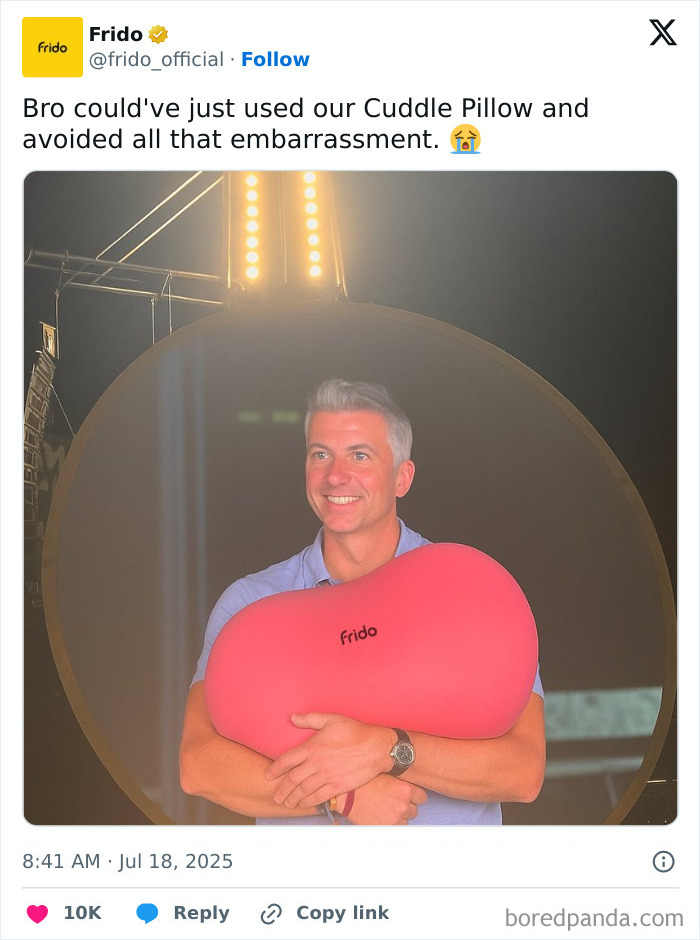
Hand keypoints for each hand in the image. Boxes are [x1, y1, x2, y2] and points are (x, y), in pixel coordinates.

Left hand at [266, 712, 394, 807]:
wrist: (376, 748)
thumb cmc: (355, 732)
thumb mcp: (332, 719)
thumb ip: (310, 719)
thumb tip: (293, 718)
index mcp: (313, 746)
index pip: (287, 760)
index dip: (275, 769)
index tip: (269, 775)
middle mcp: (318, 763)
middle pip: (292, 779)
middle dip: (282, 790)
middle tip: (276, 795)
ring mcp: (327, 776)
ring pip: (303, 791)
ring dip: (292, 798)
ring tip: (287, 802)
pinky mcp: (338, 786)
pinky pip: (318, 797)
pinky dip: (308, 802)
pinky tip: (303, 804)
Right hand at [346, 775, 426, 824]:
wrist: (347, 795)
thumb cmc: (364, 782)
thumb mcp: (387, 775)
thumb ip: (401, 782)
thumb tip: (410, 785)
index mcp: (405, 789)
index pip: (422, 797)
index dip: (414, 796)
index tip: (407, 795)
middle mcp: (403, 804)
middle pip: (414, 810)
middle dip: (406, 806)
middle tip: (393, 801)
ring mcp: (396, 818)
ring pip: (406, 820)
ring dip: (399, 816)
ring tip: (385, 808)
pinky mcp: (387, 828)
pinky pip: (396, 828)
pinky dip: (391, 824)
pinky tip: (382, 815)